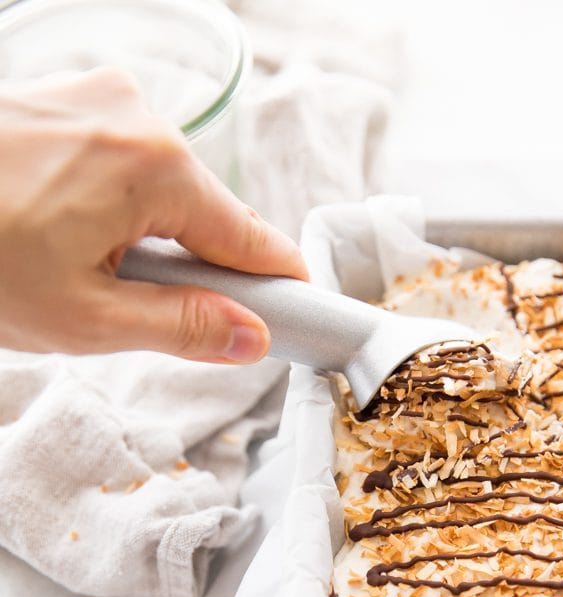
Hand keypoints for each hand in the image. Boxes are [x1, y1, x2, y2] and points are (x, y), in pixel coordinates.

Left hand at [0, 68, 306, 361]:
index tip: (299, 318)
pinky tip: (64, 235)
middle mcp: (136, 114)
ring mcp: (97, 97)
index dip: (277, 286)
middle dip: (193, 267)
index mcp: (154, 166)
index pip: (252, 238)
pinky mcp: (65, 98)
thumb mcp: (85, 319)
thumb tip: (249, 336)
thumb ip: (182, 326)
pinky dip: (114, 206)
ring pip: (162, 187)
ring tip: (83, 273)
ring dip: (147, 238)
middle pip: (206, 211)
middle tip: (148, 316)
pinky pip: (120, 161)